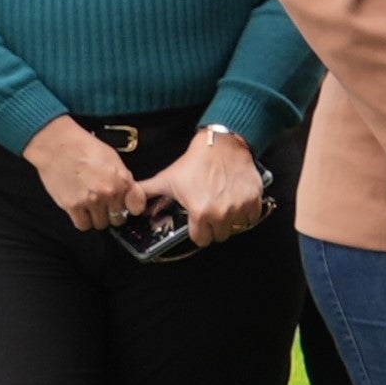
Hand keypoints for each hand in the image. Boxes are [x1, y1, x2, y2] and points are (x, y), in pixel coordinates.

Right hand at [18, 114, 145, 232]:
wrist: (56, 145)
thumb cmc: (84, 147)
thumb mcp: (113, 158)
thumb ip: (123, 178)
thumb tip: (128, 194)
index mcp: (122, 180)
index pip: (137, 207)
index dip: (130, 207)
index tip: (124, 206)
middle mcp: (109, 193)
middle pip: (117, 220)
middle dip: (111, 213)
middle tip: (102, 203)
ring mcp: (90, 201)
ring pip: (100, 224)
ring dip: (95, 217)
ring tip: (89, 205)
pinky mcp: (72, 206)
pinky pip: (83, 225)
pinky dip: (82, 220)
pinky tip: (79, 209)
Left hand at [154, 128, 270, 246]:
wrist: (221, 144)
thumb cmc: (194, 162)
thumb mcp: (168, 179)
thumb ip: (148, 192)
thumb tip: (131, 203)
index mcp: (200, 213)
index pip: (201, 240)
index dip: (198, 232)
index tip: (198, 222)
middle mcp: (221, 214)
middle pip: (219, 236)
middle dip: (214, 227)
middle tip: (211, 212)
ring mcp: (239, 208)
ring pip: (236, 228)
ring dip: (231, 221)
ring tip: (223, 206)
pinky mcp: (254, 200)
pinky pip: (252, 218)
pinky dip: (246, 213)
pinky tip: (236, 201)